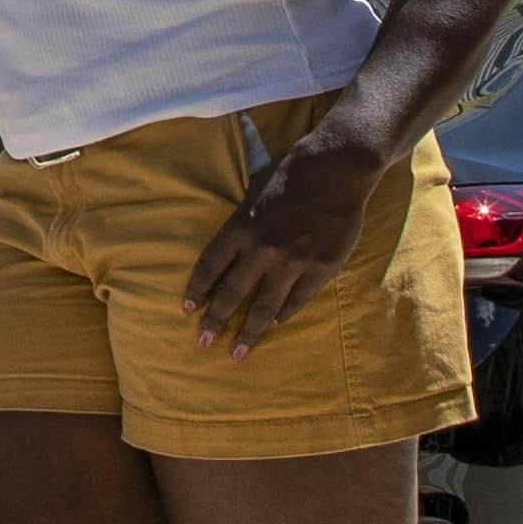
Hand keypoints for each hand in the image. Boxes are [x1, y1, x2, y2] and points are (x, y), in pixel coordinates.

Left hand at [184, 133, 398, 354]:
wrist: (335, 170)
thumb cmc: (290, 176)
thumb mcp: (252, 194)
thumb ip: (240, 225)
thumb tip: (226, 255)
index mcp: (241, 227)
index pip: (209, 266)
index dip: (196, 290)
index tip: (187, 309)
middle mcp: (262, 249)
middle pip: (232, 293)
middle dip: (215, 321)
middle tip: (202, 342)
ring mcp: (293, 261)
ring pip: (264, 307)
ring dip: (248, 332)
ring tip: (237, 353)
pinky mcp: (321, 268)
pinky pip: (297, 301)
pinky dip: (282, 315)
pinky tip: (272, 326)